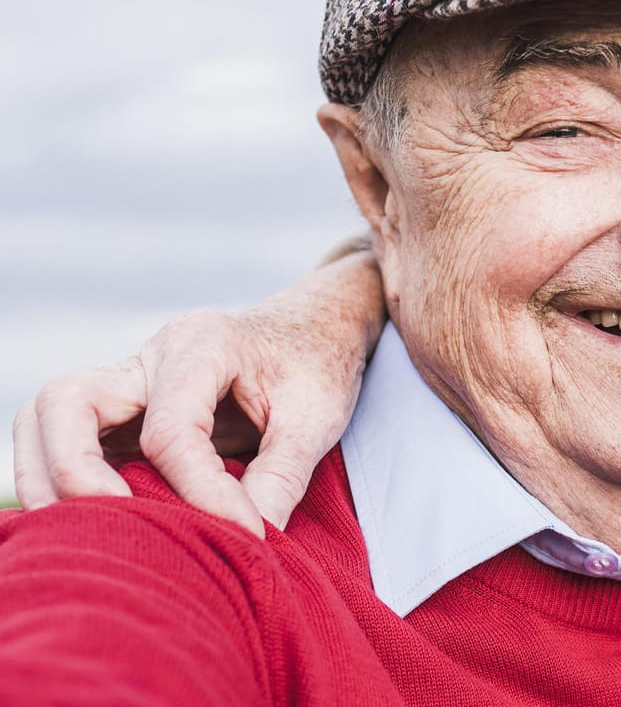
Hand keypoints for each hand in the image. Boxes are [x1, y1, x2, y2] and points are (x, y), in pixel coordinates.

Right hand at [13, 249, 384, 533]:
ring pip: (49, 417)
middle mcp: (151, 356)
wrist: (317, 328)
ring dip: (50, 475)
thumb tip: (247, 544)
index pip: (173, 431)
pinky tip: (95, 523)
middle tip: (117, 526)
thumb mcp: (318, 417)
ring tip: (84, 534)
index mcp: (203, 344)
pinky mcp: (126, 410)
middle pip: (66, 402)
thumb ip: (283, 476)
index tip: (245, 536)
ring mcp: (130, 380)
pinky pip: (70, 438)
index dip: (201, 494)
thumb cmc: (318, 366)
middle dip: (73, 471)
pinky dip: (65, 478)